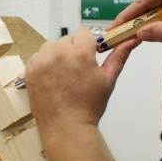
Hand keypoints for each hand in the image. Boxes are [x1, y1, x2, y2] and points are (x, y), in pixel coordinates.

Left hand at [25, 26, 137, 147]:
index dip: (87, 44)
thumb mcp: (108, 80)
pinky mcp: (30, 70)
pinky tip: (52, 78)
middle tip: (76, 70)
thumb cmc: (88, 106)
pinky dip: (44, 63)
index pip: (83, 32)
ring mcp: (42, 61)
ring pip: (50, 46)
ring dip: (57, 55)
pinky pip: (37, 56)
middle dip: (72, 50)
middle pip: (66, 39)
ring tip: (63, 75)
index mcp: (80, 53)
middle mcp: (59, 53)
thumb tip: (131, 40)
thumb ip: (119, 56)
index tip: (88, 56)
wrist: (67, 127)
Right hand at [109, 0, 161, 42]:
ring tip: (133, 36)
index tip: (114, 27)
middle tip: (118, 36)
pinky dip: (155, 20)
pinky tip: (151, 29)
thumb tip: (141, 35)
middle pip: (145, 4)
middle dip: (134, 21)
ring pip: (152, 7)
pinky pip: (160, 8)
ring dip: (146, 22)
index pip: (143, 1)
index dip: (126, 16)